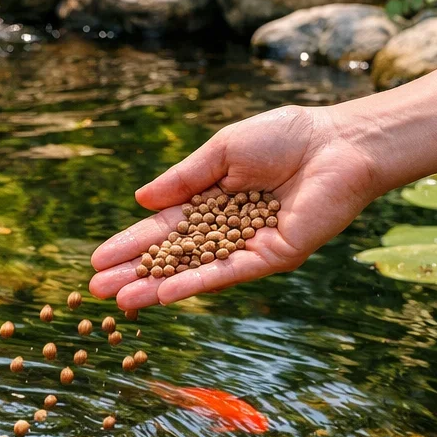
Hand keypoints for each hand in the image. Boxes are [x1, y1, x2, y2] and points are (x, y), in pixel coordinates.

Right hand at [89, 105, 386, 309]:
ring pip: (194, 270)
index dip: (132, 243)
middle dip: (135, 272)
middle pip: (173, 256)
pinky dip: (195, 283)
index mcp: (213, 201)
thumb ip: (184, 179)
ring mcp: (248, 246)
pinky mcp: (272, 257)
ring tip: (119, 301)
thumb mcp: (222, 151)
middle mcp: (227, 230)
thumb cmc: (286, 136)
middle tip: (96, 290)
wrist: (340, 141)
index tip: (99, 259)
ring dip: (156, 287)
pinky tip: (165, 294)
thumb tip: (142, 201)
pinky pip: (227, 273)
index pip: (165, 229)